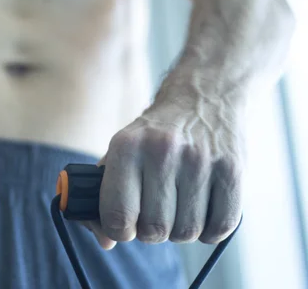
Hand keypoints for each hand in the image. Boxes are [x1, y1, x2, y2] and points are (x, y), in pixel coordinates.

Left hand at [88, 94, 244, 248]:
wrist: (203, 97)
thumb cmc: (154, 135)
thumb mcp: (122, 152)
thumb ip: (106, 197)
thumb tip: (106, 241)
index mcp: (127, 146)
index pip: (117, 215)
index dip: (119, 230)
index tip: (126, 225)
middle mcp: (162, 151)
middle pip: (154, 230)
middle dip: (153, 229)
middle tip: (156, 209)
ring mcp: (200, 160)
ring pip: (187, 233)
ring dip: (182, 228)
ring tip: (180, 203)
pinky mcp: (232, 169)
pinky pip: (220, 228)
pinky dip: (210, 228)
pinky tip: (203, 206)